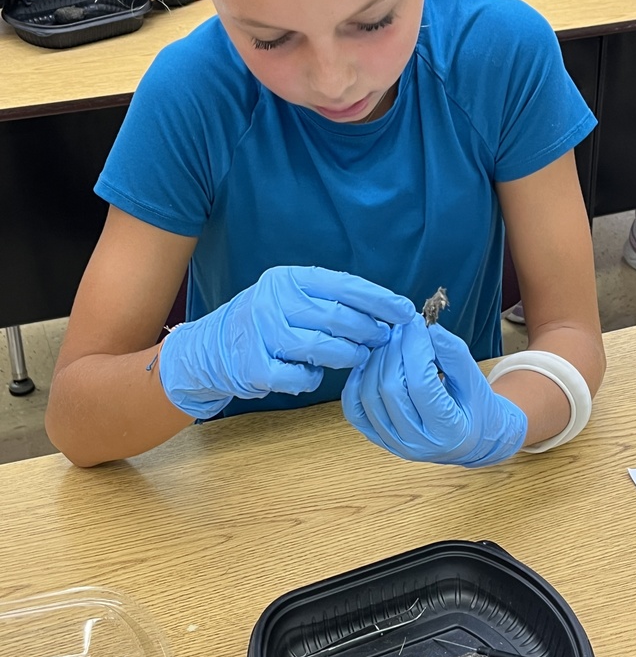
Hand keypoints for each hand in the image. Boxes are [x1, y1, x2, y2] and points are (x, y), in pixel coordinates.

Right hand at [159, 266, 416, 418]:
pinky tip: (314, 374)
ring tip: (358, 358)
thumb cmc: (266, 323)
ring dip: (348, 356)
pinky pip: (300, 376)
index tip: (405, 312)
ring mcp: (261, 333)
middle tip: (384, 340)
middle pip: (337, 317)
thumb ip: (330, 302)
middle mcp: (274, 300)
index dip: (380, 300)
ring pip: (322, 347)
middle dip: (368, 331)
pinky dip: (313, 378)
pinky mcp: (254, 367)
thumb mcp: (292, 299)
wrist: (210, 348)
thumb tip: (385, 314)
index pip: (345, 285)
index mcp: (289, 278)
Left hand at [342, 317, 527, 466]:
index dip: (415, 348)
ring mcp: (393, 443)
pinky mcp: (378, 437)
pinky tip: (371, 362)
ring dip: (375, 361)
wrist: (471, 439)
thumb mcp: (474, 379)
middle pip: (391, 388)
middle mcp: (416, 443)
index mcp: (448, 431)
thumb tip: (427, 328)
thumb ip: (453, 353)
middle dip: (394, 350)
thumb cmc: (476, 408)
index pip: (421, 384)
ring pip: (369, 396)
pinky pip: (355, 409)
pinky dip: (357, 381)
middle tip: (403, 327)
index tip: (417, 323)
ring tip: (391, 341)